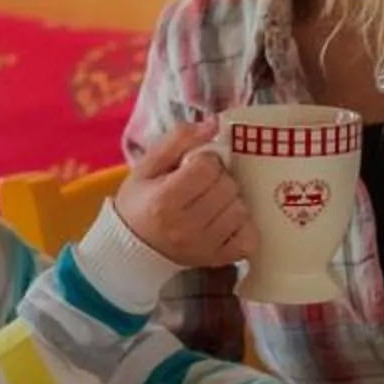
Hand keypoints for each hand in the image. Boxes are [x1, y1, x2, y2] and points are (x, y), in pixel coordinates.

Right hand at [114, 121, 255, 269]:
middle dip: (220, 179)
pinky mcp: (219, 259)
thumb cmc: (139, 202)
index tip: (194, 166)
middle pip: (228, 186)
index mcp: (165, 200)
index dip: (205, 160)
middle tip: (204, 184)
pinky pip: (250, 237)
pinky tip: (226, 221)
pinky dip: (243, 226)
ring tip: (213, 202)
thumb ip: (178, 140)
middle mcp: (186, 226)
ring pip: (241, 209)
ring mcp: (205, 246)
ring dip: (231, 200)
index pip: (208, 166)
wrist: (133, 247)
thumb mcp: (147, 166)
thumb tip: (213, 124)